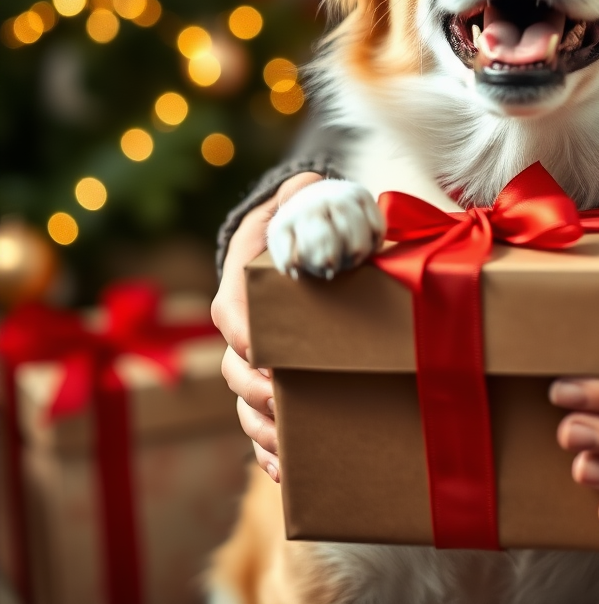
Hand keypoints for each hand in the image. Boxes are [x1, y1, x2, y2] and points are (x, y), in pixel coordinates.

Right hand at [211, 171, 323, 481]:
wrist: (289, 245)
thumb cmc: (296, 221)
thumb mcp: (299, 200)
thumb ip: (304, 194)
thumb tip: (310, 183)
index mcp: (241, 284)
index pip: (233, 315)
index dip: (248, 339)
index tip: (268, 356)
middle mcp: (239, 327)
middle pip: (237, 369)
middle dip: (260, 392)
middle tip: (289, 405)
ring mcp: (251, 360)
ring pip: (244, 403)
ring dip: (264, 429)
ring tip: (291, 450)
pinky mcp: (268, 382)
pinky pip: (258, 424)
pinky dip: (268, 449)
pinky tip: (288, 470)